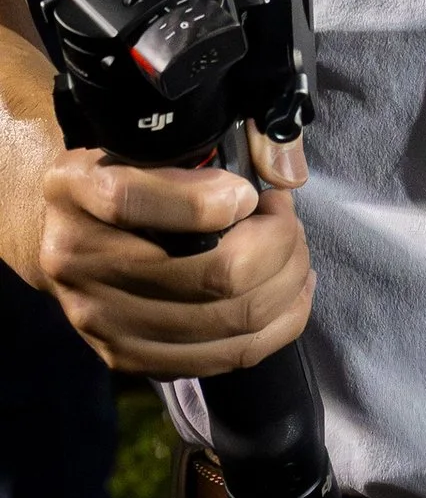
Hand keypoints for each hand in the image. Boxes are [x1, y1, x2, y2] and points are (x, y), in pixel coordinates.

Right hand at [39, 128, 312, 375]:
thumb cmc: (123, 171)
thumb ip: (217, 143)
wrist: (60, 230)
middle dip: (277, 244)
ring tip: (292, 252)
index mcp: (78, 190)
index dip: (217, 199)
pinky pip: (221, 358)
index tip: (251, 191)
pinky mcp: (126, 357)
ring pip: (226, 322)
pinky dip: (275, 326)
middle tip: (286, 218)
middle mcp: (79, 260)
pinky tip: (292, 294)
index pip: (142, 202)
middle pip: (212, 274)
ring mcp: (101, 320)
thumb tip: (287, 175)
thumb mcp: (147, 139)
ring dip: (284, 284)